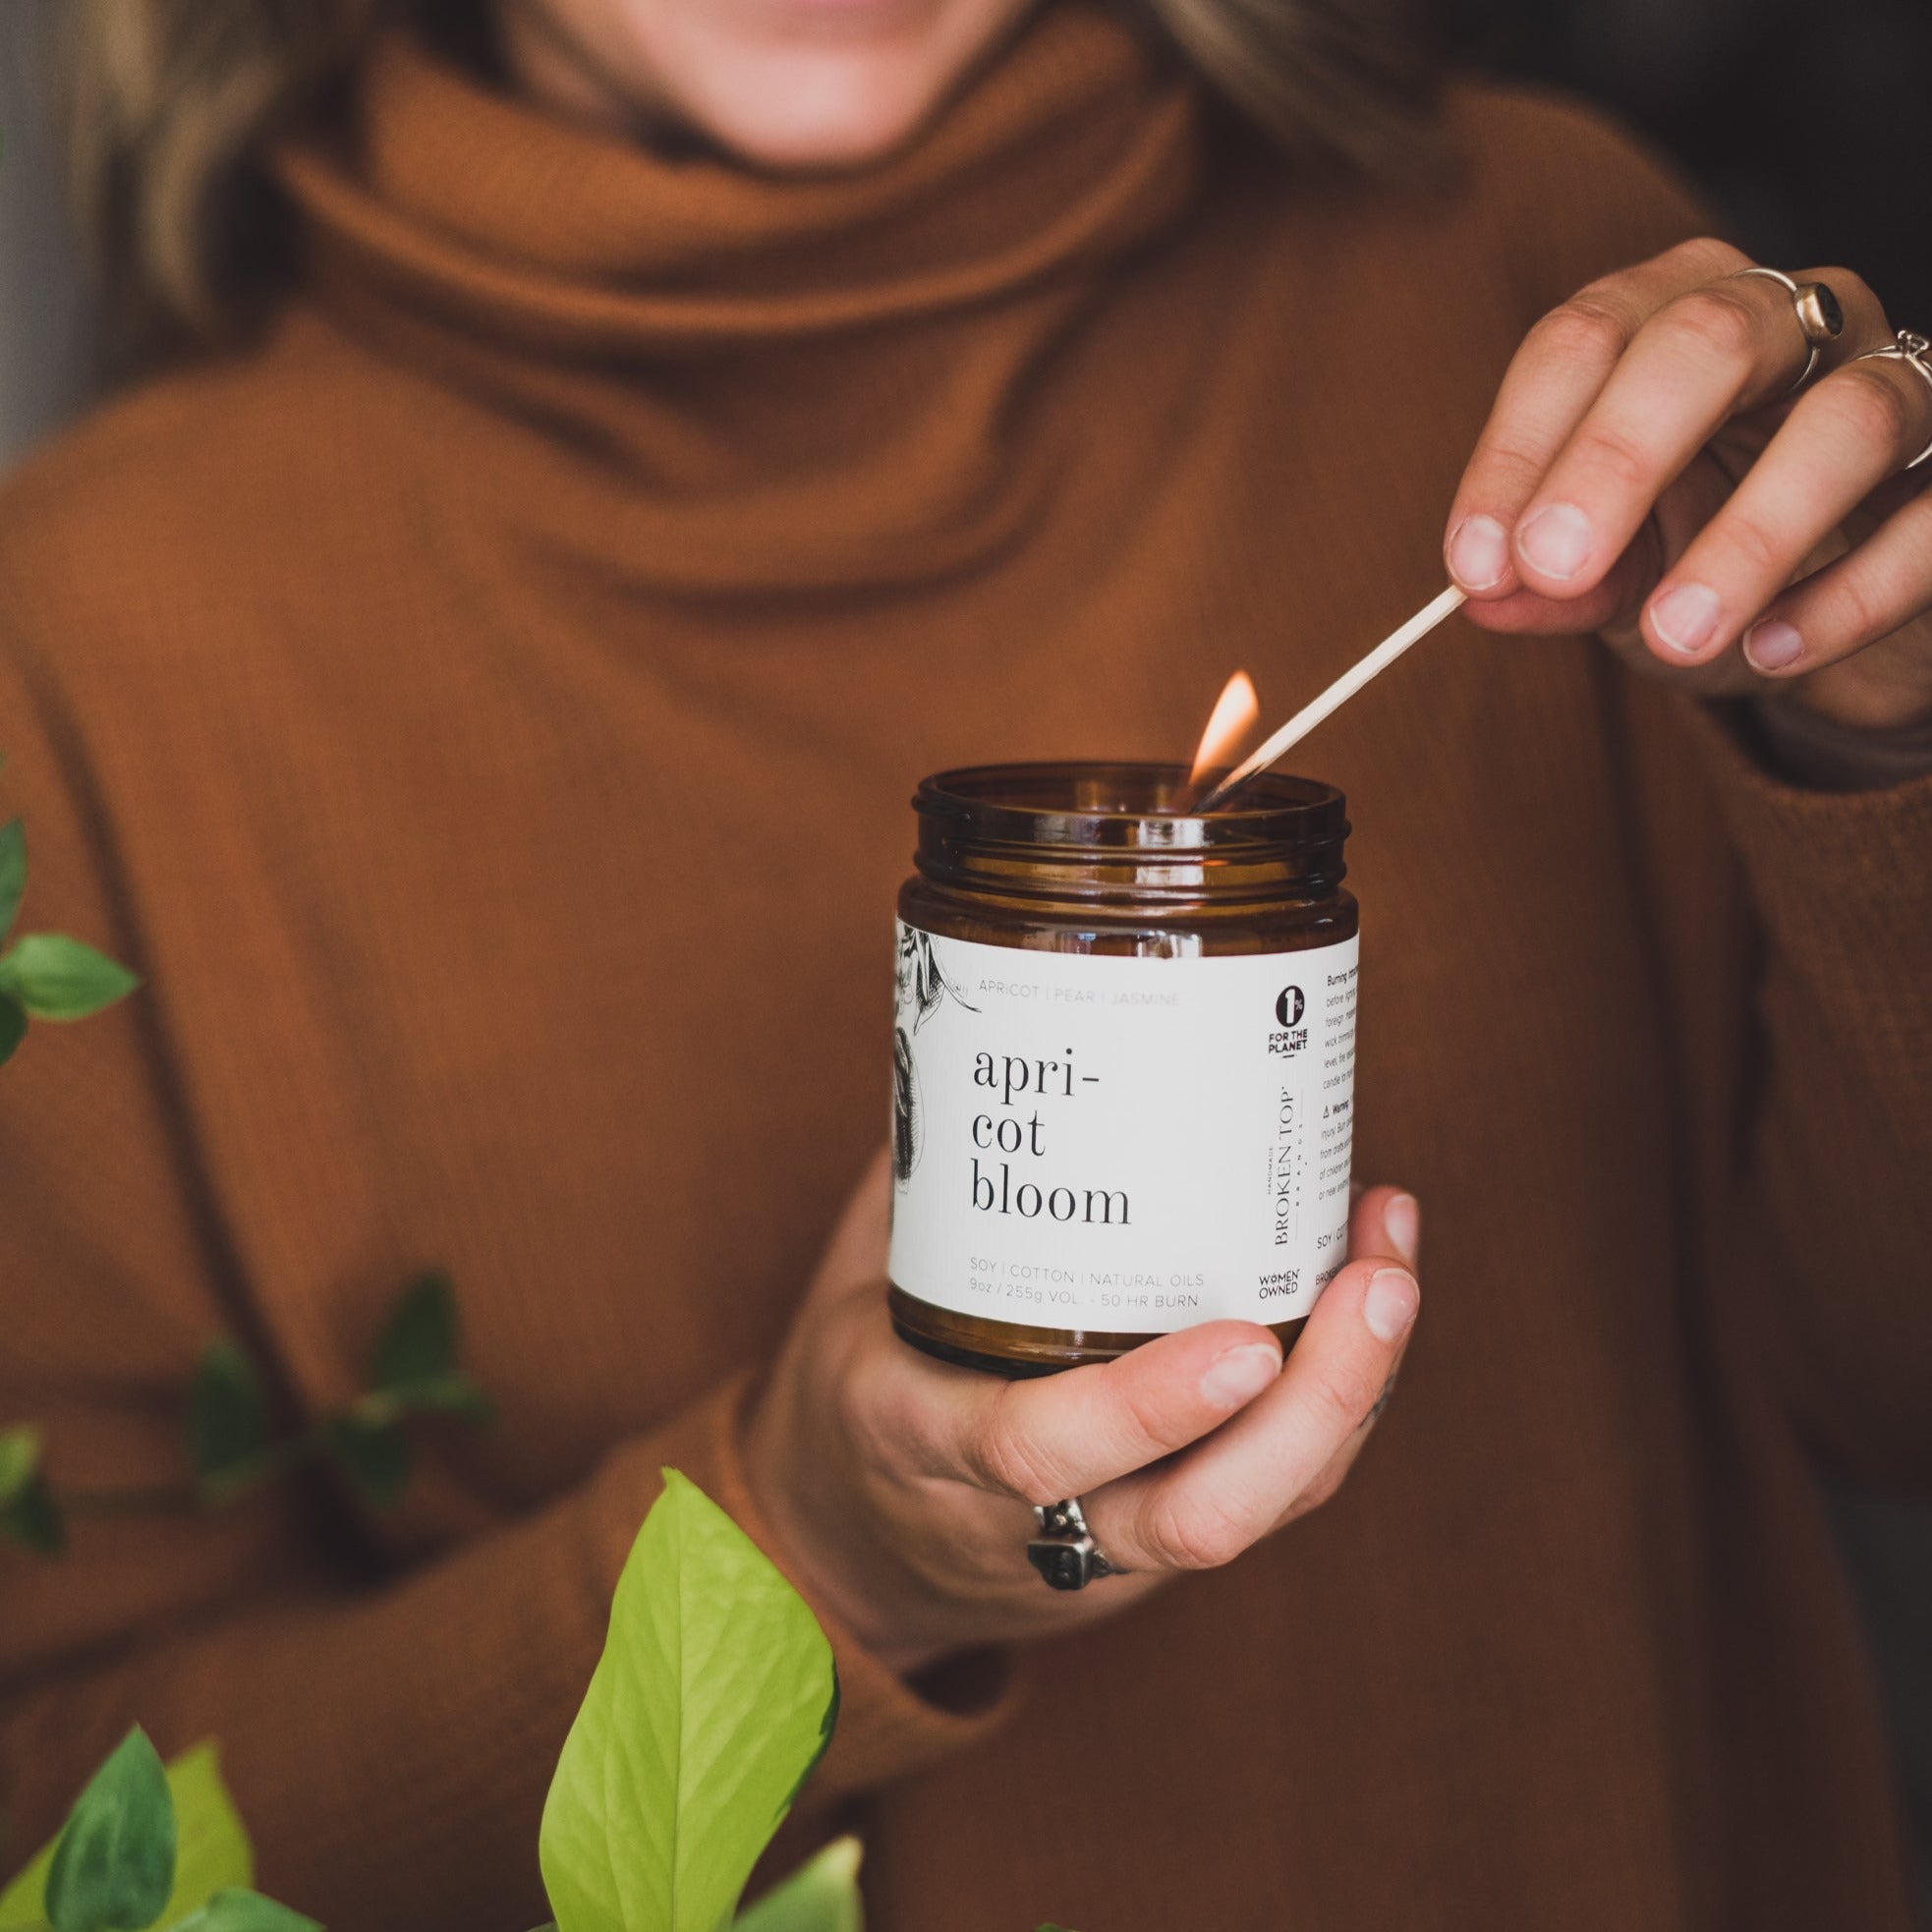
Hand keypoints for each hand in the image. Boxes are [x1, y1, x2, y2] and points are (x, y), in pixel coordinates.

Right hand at [742, 1151, 1419, 1673]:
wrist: (848, 1550)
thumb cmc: (859, 1388)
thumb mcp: (852, 1287)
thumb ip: (930, 1173)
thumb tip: (1000, 1023)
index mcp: (919, 1439)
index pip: (1033, 1449)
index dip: (1149, 1408)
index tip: (1247, 1339)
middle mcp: (1022, 1518)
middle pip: (1197, 1516)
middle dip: (1318, 1406)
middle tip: (1377, 1279)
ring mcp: (1102, 1544)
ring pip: (1254, 1513)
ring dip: (1355, 1393)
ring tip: (1391, 1259)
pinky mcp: (1158, 1537)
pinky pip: (1269, 1493)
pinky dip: (1339, 1399)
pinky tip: (1366, 1291)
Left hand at [1444, 237, 1931, 730]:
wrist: (1837, 618)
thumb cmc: (1707, 558)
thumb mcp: (1618, 574)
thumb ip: (1555, 581)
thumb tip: (1485, 595)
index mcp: (1678, 314)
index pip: (1584, 339)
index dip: (1519, 448)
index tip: (1476, 564)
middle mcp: (1796, 320)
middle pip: (1710, 339)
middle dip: (1619, 456)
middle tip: (1556, 567)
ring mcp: (1902, 380)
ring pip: (1846, 417)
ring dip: (1750, 537)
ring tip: (1678, 636)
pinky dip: (1854, 592)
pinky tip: (1773, 652)